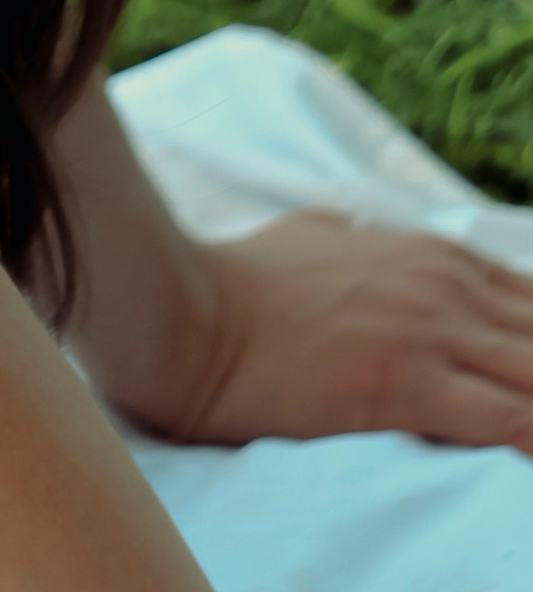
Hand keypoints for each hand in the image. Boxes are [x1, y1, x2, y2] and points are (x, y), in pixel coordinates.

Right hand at [141, 207, 532, 451]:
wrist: (189, 314)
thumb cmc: (242, 281)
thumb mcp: (316, 234)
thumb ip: (358, 237)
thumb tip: (359, 232)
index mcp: (432, 254)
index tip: (522, 375)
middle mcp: (444, 285)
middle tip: (526, 403)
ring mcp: (432, 332)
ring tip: (529, 432)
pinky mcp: (412, 385)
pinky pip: (513, 423)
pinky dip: (531, 439)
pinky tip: (526, 455)